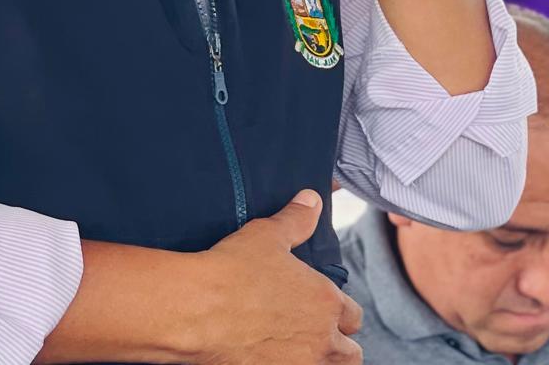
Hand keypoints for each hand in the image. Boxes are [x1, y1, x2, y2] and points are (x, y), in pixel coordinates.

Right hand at [185, 190, 361, 363]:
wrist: (196, 310)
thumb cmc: (232, 271)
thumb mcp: (267, 235)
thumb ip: (296, 219)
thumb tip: (312, 199)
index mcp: (325, 301)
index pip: (352, 315)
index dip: (338, 311)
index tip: (321, 308)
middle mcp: (321, 339)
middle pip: (350, 353)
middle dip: (336, 344)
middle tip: (312, 333)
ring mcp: (300, 364)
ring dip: (320, 360)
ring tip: (298, 350)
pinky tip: (270, 357)